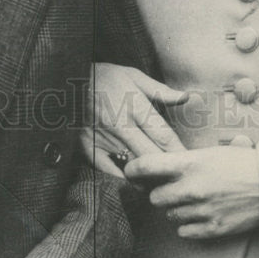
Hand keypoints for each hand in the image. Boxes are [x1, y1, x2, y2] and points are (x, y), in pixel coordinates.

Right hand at [80, 63, 187, 177]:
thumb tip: (187, 96)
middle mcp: (119, 124)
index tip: (191, 161)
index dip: (180, 152)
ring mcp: (103, 138)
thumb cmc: (104, 76)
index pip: (164, 136)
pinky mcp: (88, 148)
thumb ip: (160, 90)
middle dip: (168, 168)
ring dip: (149, 175)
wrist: (67, 79)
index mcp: (133, 105)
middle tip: (180, 176)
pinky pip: (111, 172)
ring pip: (134, 167)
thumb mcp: (133, 75)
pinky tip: (136, 180)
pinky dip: (126, 178)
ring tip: (162, 182)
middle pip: (151, 155)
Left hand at [125, 147, 258, 238]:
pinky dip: (188, 224)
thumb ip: (185, 159)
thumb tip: (163, 163)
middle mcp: (191, 188)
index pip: (145, 166)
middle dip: (160, 193)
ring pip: (169, 215)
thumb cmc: (244, 163)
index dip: (132, 170)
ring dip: (176, 209)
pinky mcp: (212, 229)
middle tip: (171, 189)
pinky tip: (199, 214)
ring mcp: (201, 211)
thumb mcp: (212, 151)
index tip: (130, 172)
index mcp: (189, 164)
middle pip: (154, 197)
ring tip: (192, 200)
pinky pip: (184, 231)